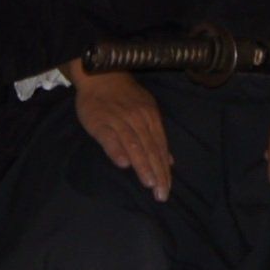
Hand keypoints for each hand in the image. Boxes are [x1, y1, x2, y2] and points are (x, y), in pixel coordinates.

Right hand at [70, 66, 172, 201]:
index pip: (160, 147)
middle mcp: (138, 119)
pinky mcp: (100, 122)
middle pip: (150, 149)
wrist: (101, 74)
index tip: (167, 189)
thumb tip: (170, 160)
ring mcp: (119, 120)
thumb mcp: (147, 110)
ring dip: (142, 165)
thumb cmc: (125, 96)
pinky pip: (109, 137)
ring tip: (148, 184)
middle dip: (157, 173)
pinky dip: (117, 150)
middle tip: (161, 194)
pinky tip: (123, 164)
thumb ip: (157, 136)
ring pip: (134, 145)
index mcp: (151, 117)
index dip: (164, 169)